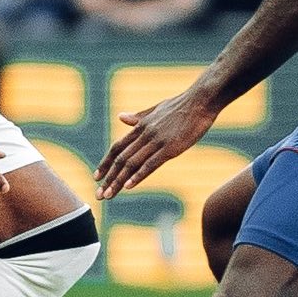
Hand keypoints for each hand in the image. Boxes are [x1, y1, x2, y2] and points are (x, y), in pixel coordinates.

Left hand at [95, 86, 218, 198]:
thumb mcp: (156, 110)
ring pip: (132, 164)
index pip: (117, 147)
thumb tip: (120, 117)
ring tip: (108, 195)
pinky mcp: (170, 147)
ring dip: (118, 181)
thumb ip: (138, 117)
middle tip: (98, 195)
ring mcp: (156, 141)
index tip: (97, 177)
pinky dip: (138, 175)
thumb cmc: (181, 105)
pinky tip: (128, 186)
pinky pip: (150, 164)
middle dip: (108, 178)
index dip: (105, 163)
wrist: (200, 100)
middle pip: (121, 159)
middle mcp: (145, 134)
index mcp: (141, 126)